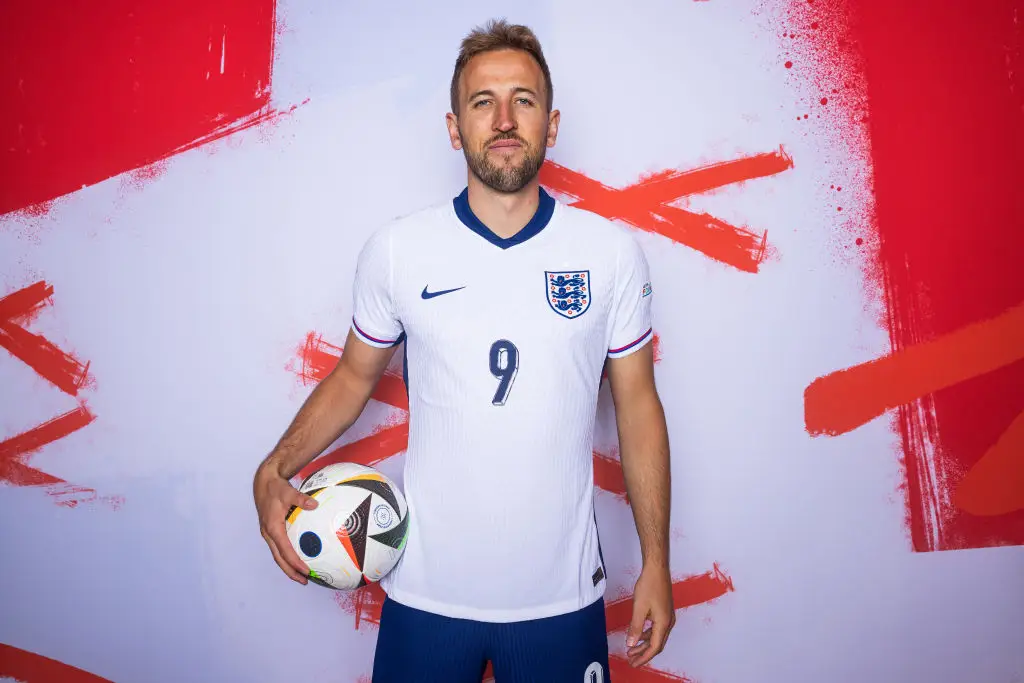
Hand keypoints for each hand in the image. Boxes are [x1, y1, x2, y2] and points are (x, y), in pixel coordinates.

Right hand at [253, 457, 317, 583]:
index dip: (294, 563)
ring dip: (288, 566)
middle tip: (305, 581)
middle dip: (291, 571)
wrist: (264, 482)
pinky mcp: (271, 530)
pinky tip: (300, 557)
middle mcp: (268, 533)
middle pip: (279, 559)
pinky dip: (287, 556)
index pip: (285, 550)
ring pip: (278, 555)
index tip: (306, 571)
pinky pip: (280, 547)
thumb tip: (314, 504)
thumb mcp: (288, 491)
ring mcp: (268, 533)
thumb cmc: (276, 487)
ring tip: (302, 575)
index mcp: (272, 528)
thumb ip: (301, 499)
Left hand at [625, 564, 675, 667]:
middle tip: (631, 660)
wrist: (657, 570)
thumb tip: (631, 644)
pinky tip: (638, 635)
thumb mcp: (639, 608)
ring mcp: (667, 616)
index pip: (654, 647)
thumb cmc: (649, 586)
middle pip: (657, 644)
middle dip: (644, 654)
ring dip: (644, 644)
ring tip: (632, 649)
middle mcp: (668, 622)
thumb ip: (635, 627)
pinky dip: (647, 634)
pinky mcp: (664, 611)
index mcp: (663, 623)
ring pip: (656, 636)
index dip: (644, 657)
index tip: (633, 663)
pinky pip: (656, 628)